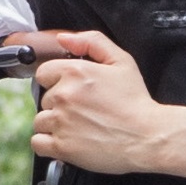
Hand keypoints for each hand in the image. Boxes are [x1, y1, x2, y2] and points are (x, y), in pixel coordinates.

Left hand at [12, 24, 185, 178]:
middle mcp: (63, 95)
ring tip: (78, 128)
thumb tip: (63, 38)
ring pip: (40, 121)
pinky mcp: (62, 147)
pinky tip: (66, 141)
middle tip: (83, 111)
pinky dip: (48, 144)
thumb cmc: (136, 101)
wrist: (147, 136)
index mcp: (74, 71)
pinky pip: (38, 143)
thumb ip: (92, 42)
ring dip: (54, 125)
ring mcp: (61, 122)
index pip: (44, 74)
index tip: (74, 91)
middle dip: (59, 104)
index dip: (58, 82)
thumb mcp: (121, 61)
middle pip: (44, 99)